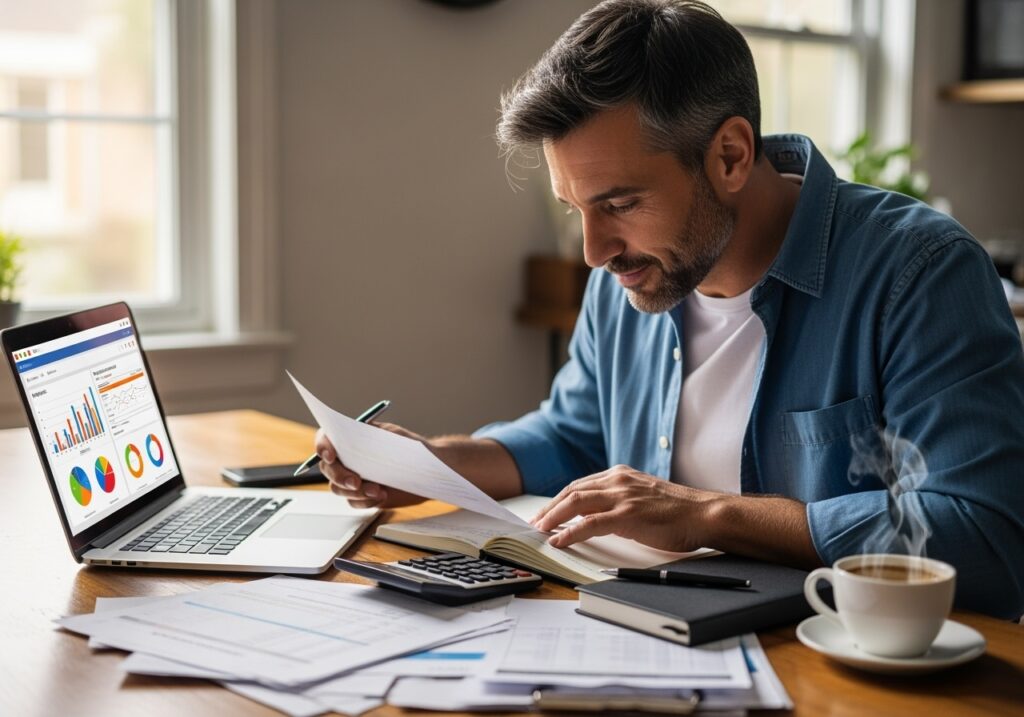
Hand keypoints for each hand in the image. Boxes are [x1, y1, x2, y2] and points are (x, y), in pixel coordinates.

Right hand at [315, 423, 426, 508]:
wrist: (429, 471)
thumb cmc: (411, 448)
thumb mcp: (392, 435)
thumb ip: (370, 435)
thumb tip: (351, 436)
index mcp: (352, 437)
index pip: (326, 438)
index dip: (323, 446)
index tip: (331, 456)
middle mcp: (348, 458)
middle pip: (327, 468)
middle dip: (340, 476)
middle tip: (356, 482)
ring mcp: (354, 477)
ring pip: (338, 488)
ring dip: (356, 491)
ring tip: (378, 490)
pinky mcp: (362, 496)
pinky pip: (353, 502)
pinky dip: (365, 501)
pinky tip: (382, 495)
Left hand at [529, 465, 719, 551]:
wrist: (704, 513)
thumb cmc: (678, 510)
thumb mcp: (644, 496)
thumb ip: (620, 500)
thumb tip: (594, 516)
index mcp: (621, 475)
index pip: (580, 484)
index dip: (560, 499)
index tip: (546, 512)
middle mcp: (618, 481)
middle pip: (572, 491)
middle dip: (550, 508)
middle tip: (536, 523)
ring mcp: (623, 497)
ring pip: (576, 503)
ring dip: (553, 517)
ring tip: (541, 530)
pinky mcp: (628, 515)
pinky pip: (590, 523)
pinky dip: (571, 532)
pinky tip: (559, 540)